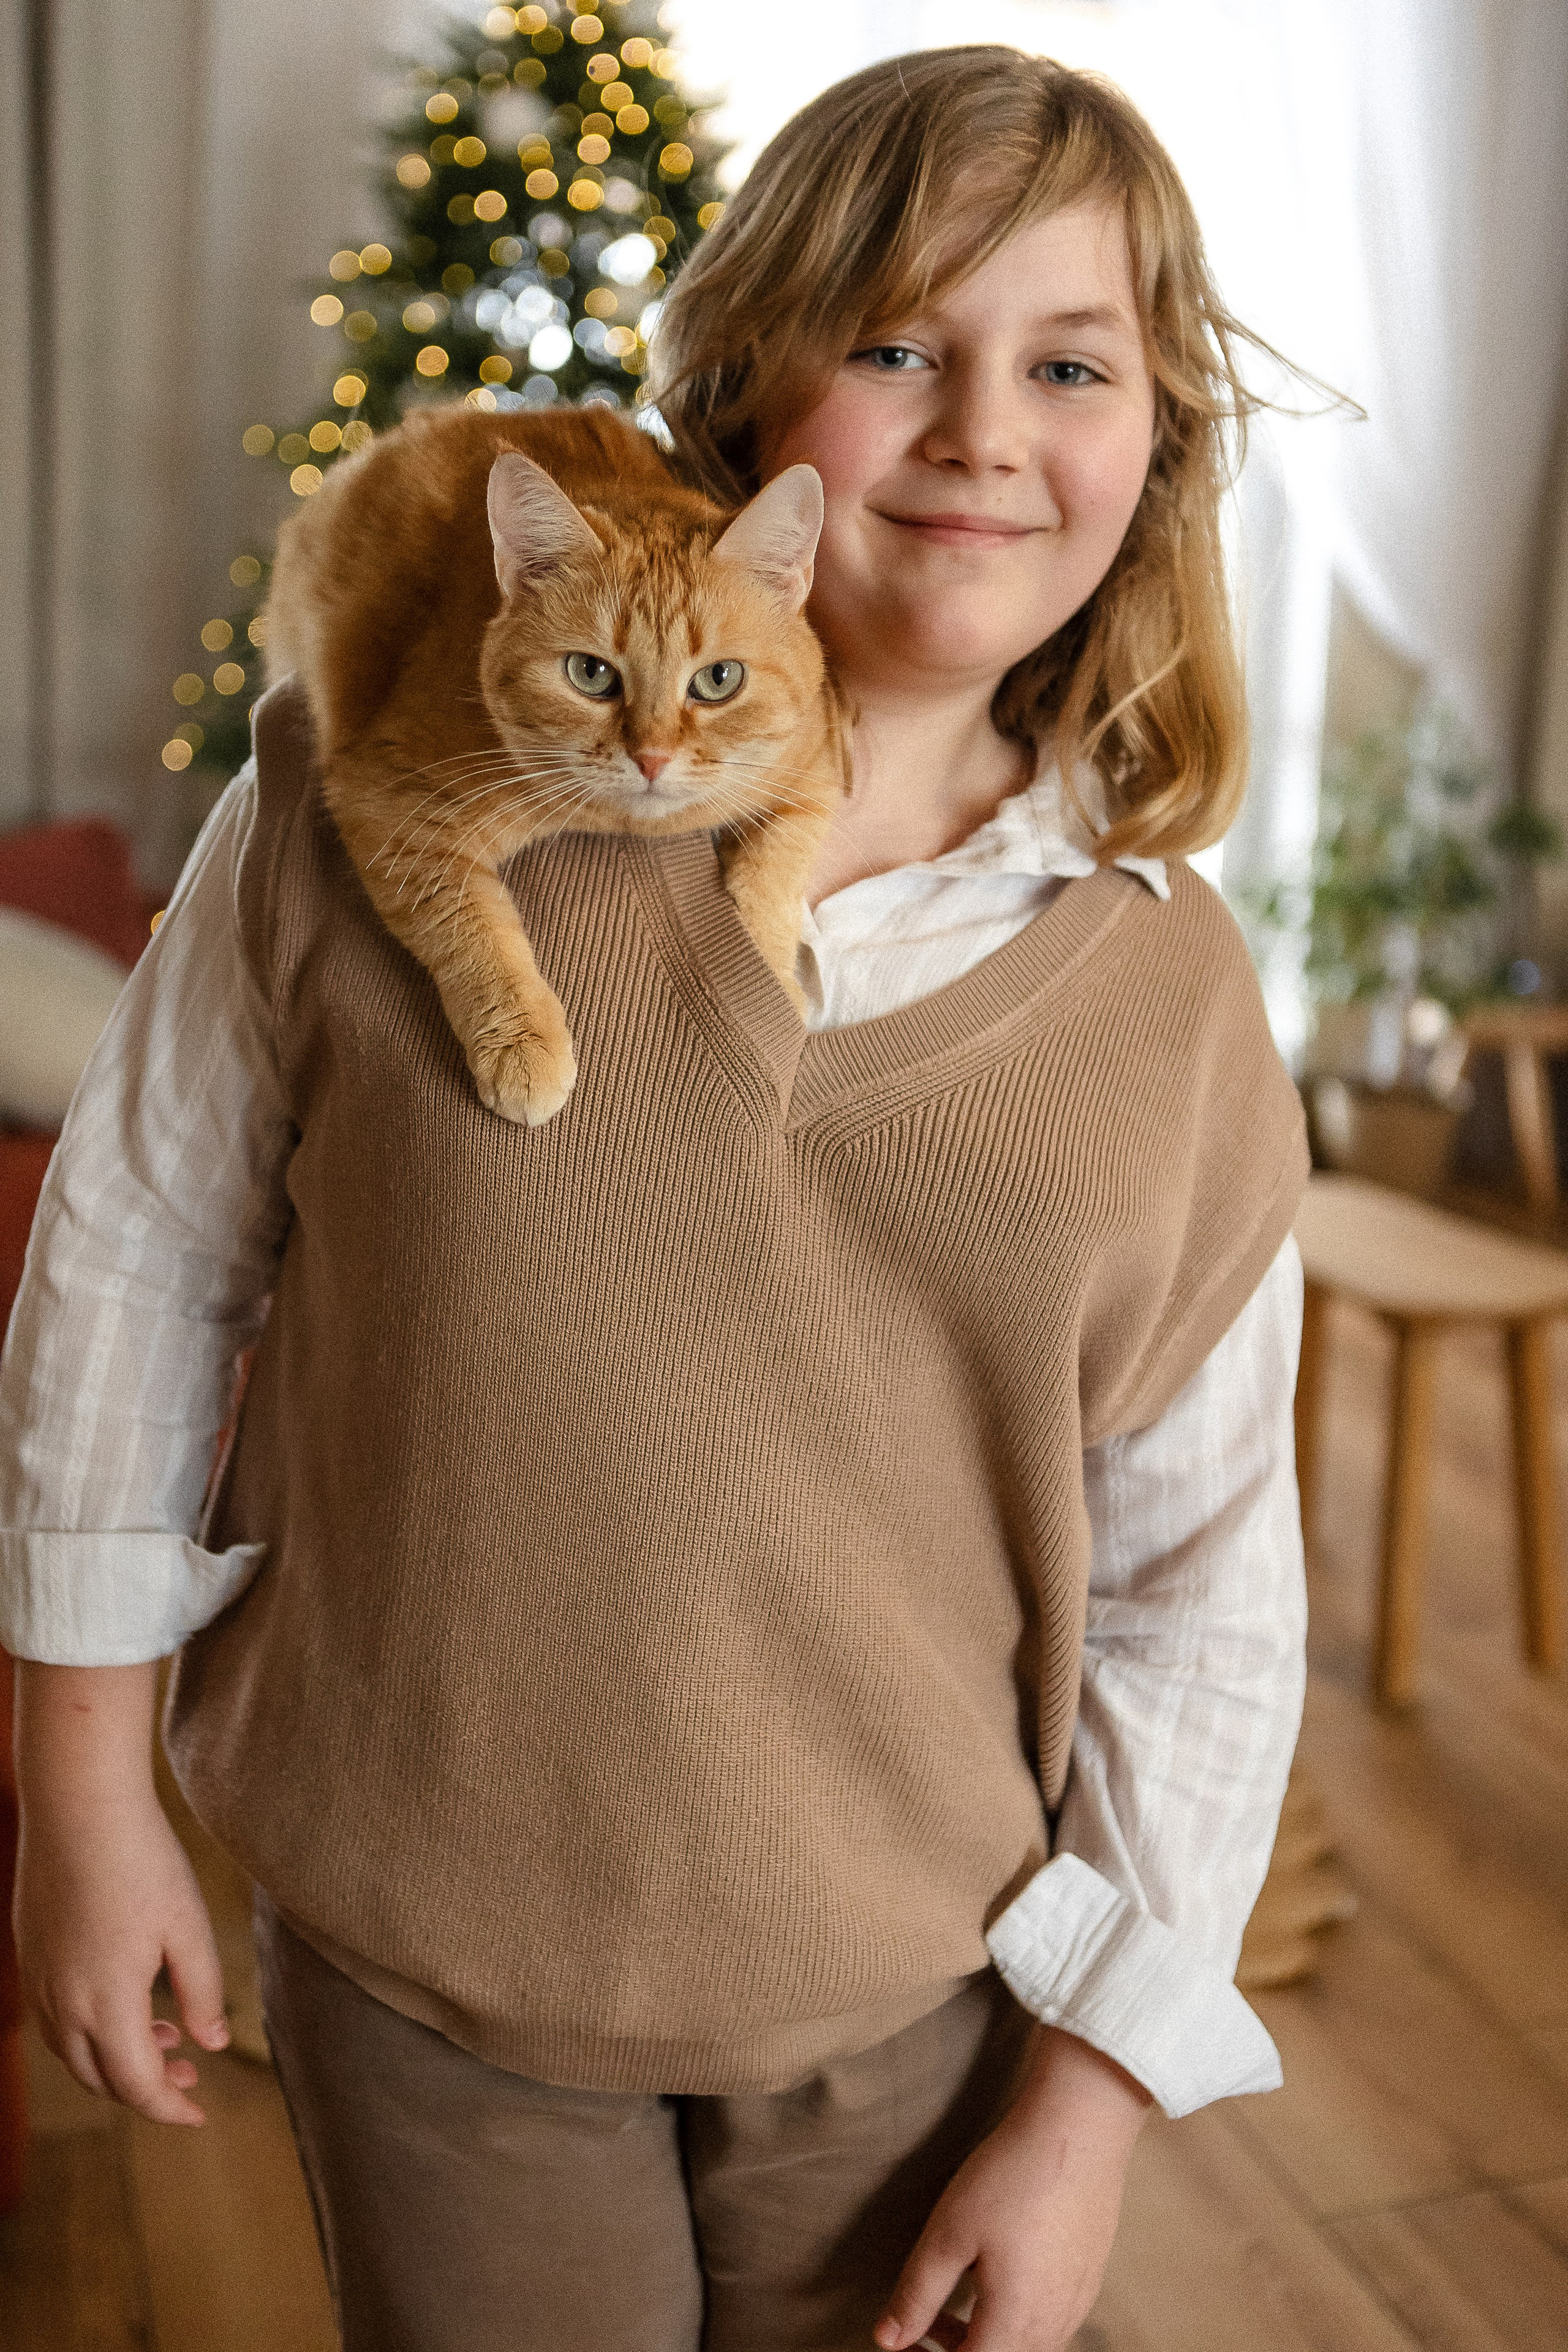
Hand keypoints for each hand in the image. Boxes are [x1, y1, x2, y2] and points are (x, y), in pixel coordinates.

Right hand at [12, 1660, 230, 2125]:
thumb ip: (202, 1991)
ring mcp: (39, 1980)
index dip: (170, 2108)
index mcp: (106, 2004)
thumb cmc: (142, 1861)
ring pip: (72, 2052)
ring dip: (115, 2059)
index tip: (200, 2115)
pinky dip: (89, 2030)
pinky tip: (124, 2001)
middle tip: (188, 2074)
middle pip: (99, 2079)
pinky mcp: (30, 1955)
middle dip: (145, 2088)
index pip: (137, 2084)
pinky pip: (56, 2018)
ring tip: (164, 2036)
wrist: (78, 1806)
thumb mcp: (189, 1926)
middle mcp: (62, 2003)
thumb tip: (211, 2046)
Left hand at [873, 2027, 1150, 2351]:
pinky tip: (999, 2273)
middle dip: (955, 2350)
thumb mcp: (948, 2234)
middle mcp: (1052, 2328)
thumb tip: (886, 2340)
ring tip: (958, 2290)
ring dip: (984, 2335)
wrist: (1080, 2130)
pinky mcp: (1088, 2279)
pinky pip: (1048, 2322)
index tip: (904, 2338)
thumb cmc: (1011, 2178)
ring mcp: (1077, 2304)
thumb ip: (916, 2295)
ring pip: (1025, 2346)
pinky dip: (1014, 2316)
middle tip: (922, 2320)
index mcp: (1015, 2328)